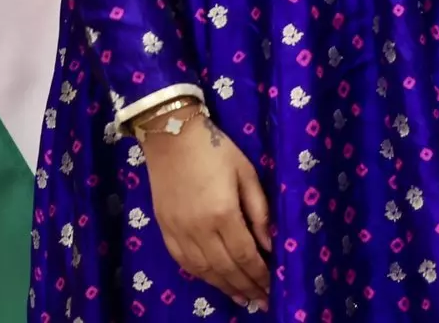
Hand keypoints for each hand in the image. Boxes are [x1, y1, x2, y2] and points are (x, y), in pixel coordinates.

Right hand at [141, 108, 273, 309]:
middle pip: (226, 268)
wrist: (172, 137)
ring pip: (204, 271)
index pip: (245, 255)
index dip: (260, 274)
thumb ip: (259, 211)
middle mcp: (199, 230)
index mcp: (223, 214)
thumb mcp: (247, 173)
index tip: (273, 287)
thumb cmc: (216, 150)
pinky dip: (202, 277)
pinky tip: (215, 282)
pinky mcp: (165, 231)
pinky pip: (185, 263)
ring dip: (225, 287)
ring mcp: (179, 233)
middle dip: (247, 287)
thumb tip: (269, 244)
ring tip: (243, 299)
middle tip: (262, 301)